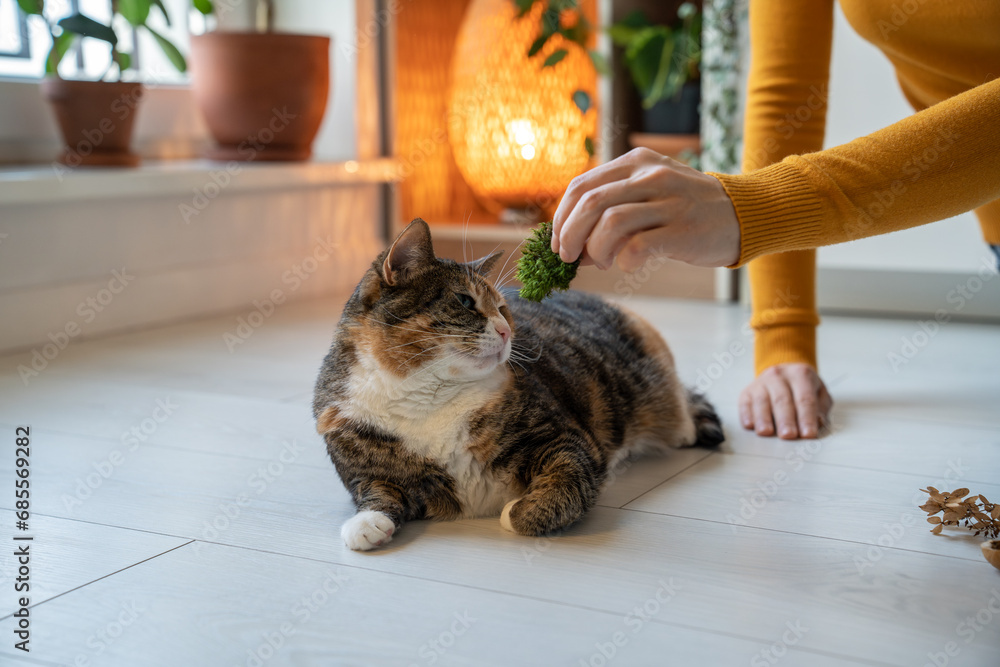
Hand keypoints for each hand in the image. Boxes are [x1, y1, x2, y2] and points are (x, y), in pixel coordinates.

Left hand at [551, 147, 740, 269]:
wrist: (742, 214)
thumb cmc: (686, 208)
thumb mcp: (650, 190)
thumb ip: (613, 204)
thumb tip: (571, 242)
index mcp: (636, 163)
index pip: (581, 186)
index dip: (561, 218)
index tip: (557, 242)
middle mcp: (650, 176)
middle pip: (589, 203)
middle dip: (568, 236)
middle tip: (568, 258)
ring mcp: (668, 201)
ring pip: (609, 223)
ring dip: (594, 250)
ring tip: (601, 262)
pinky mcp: (682, 229)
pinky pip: (637, 247)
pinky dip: (622, 261)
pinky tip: (627, 265)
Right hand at [738, 363, 832, 438]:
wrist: (783, 372)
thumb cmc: (802, 388)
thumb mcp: (819, 393)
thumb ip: (821, 408)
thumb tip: (818, 422)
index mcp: (800, 374)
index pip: (805, 399)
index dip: (807, 417)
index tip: (808, 434)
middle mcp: (779, 375)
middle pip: (782, 400)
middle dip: (785, 420)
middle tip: (788, 435)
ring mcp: (761, 383)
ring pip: (762, 401)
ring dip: (764, 418)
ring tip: (767, 432)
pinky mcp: (747, 392)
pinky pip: (745, 404)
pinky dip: (747, 415)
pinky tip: (751, 425)